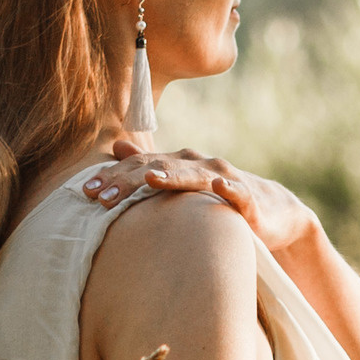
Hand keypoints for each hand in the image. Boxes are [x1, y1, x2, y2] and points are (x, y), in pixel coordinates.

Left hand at [84, 145, 319, 254]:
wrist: (274, 212)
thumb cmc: (220, 200)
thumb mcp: (184, 182)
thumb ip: (151, 165)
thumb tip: (118, 147)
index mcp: (180, 164)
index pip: (140, 166)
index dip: (113, 176)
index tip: (85, 191)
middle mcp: (199, 165)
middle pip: (159, 169)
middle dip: (129, 181)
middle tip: (101, 195)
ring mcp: (225, 180)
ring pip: (193, 177)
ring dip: (171, 178)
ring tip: (150, 180)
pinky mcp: (249, 200)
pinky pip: (237, 193)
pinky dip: (228, 190)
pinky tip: (218, 188)